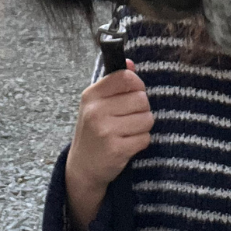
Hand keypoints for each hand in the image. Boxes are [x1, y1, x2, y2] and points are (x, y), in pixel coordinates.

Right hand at [65, 59, 153, 230]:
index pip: (126, 77)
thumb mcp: (96, 103)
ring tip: (128, 131)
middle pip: (141, 99)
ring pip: (147, 119)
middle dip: (141, 109)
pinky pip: (145, 138)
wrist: (82, 166)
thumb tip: (130, 63)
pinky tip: (127, 144)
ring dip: (143, 126)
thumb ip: (114, 82)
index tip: (133, 93)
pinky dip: (141, 141)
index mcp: (91, 95)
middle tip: (129, 118)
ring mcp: (105, 131)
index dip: (137, 84)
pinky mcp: (116, 150)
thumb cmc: (93, 129)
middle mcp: (96, 111)